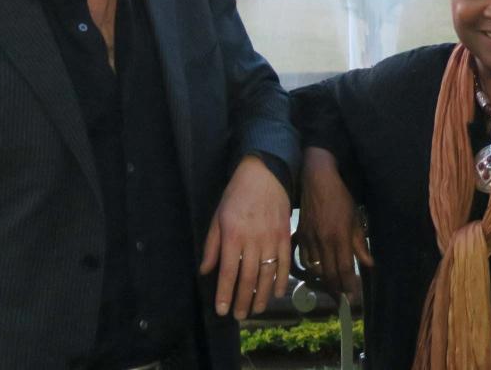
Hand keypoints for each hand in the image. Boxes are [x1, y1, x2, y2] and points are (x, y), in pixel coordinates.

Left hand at [199, 155, 291, 318]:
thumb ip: (212, 246)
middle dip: (243, 300)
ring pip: (267, 273)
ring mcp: (271, 238)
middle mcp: (253, 240)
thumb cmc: (236, 196)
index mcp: (233, 236)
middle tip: (239, 315)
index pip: (227, 272)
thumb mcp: (217, 218)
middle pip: (248, 277)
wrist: (264, 175)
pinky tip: (278, 292)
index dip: (224, 293)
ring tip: (257, 309)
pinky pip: (285, 261)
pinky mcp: (285, 235)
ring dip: (262, 295)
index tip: (221, 310)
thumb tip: (205, 271)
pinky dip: (282, 279)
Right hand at [296, 147, 372, 302]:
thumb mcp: (356, 219)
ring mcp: (310, 239)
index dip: (348, 286)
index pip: (344, 269)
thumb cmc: (340, 198)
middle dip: (336, 290)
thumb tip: (368, 264)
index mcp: (340, 237)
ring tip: (332, 289)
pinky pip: (305, 259)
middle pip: (329, 273)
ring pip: (316, 269)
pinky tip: (318, 273)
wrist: (317, 181)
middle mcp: (324, 242)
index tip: (352, 298)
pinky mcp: (301, 236)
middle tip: (342, 300)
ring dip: (324, 282)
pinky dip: (312, 269)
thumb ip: (360, 244)